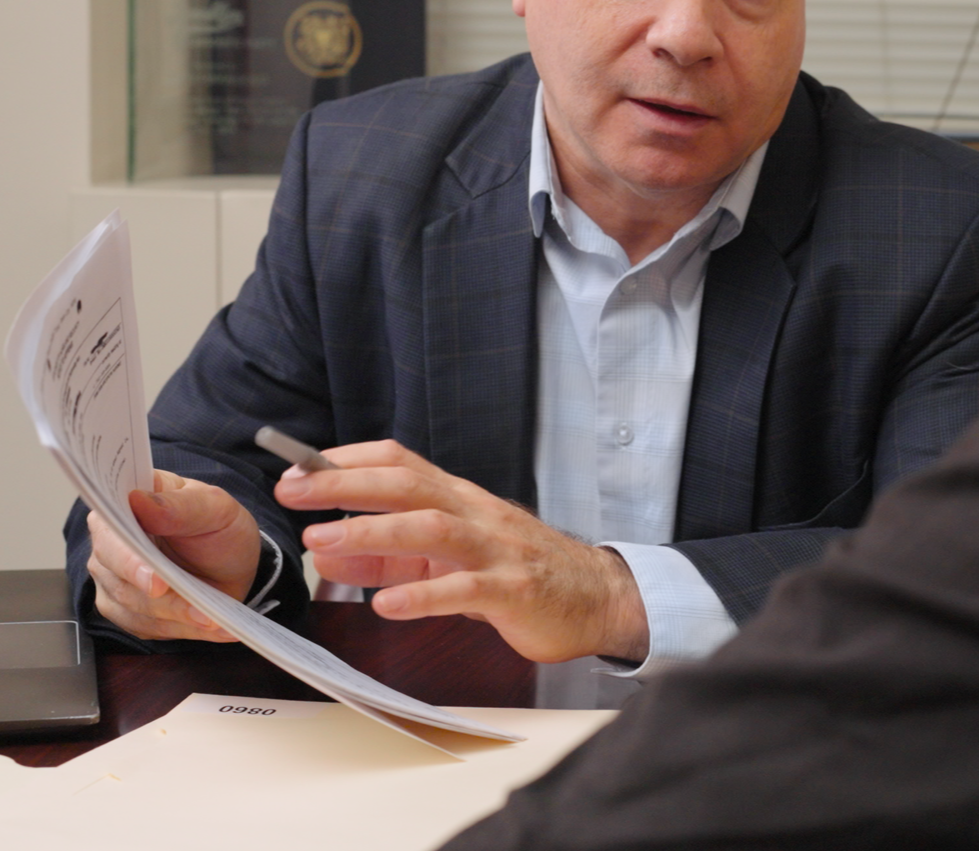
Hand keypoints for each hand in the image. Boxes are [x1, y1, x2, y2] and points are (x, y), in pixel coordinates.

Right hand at [84, 470, 259, 642]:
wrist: (231, 561)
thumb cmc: (217, 526)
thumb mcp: (214, 507)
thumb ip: (180, 504)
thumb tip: (139, 501)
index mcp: (123, 509)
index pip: (111, 534)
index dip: (129, 560)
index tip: (156, 580)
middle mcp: (109, 547)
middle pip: (118, 579)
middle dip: (158, 598)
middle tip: (193, 607)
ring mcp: (114, 581)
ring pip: (134, 609)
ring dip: (177, 617)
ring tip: (212, 619)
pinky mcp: (127, 611)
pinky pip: (149, 628)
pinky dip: (184, 629)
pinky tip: (214, 627)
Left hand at [274, 440, 650, 663]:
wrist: (597, 597)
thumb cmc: (521, 573)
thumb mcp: (451, 558)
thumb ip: (392, 556)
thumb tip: (333, 553)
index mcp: (460, 500)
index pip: (401, 463)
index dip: (348, 461)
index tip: (297, 467)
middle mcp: (476, 515)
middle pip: (409, 486)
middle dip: (346, 485)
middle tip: (293, 490)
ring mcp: (497, 551)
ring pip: (433, 529)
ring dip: (374, 532)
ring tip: (325, 543)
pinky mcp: (513, 592)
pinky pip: (464, 591)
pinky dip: (423, 596)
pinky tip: (387, 605)